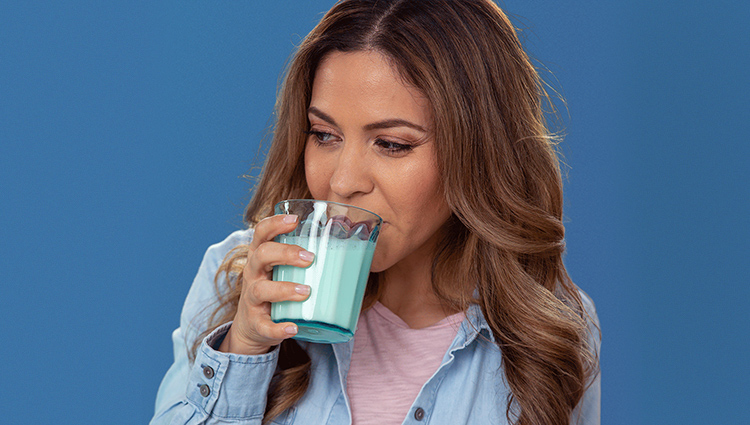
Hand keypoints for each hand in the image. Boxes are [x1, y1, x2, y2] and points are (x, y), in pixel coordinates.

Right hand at [219, 214, 313, 354]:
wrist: (253, 325)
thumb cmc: (277, 287)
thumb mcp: (283, 269)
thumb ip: (305, 257)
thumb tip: (353, 242)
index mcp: (261, 256)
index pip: (261, 233)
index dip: (274, 224)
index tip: (294, 220)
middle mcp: (253, 273)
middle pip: (261, 255)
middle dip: (285, 253)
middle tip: (310, 258)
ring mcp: (252, 299)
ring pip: (260, 289)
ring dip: (284, 289)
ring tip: (306, 291)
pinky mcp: (256, 323)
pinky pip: (264, 325)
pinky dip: (278, 328)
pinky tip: (293, 328)